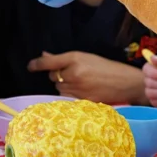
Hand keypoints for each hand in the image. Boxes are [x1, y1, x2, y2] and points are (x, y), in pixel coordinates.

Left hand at [28, 51, 146, 105]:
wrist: (126, 83)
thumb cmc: (106, 67)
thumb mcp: (86, 57)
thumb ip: (63, 58)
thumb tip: (44, 56)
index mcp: (75, 58)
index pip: (48, 62)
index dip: (36, 64)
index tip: (30, 66)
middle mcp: (74, 73)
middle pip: (53, 77)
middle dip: (59, 75)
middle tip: (74, 74)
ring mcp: (77, 88)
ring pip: (59, 88)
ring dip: (64, 86)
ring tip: (81, 83)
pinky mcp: (81, 100)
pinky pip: (67, 98)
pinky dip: (70, 95)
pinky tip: (83, 91)